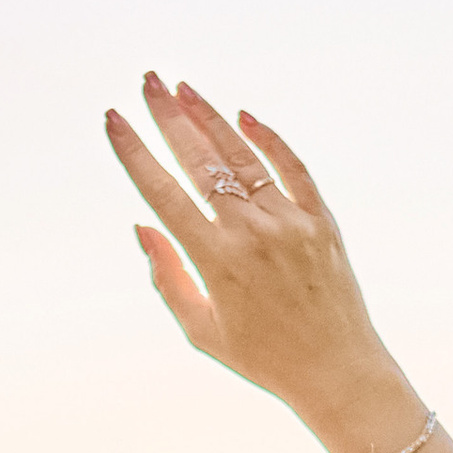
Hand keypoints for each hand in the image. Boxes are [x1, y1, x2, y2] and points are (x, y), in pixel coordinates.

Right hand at [105, 78, 390, 429]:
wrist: (337, 371)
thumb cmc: (264, 357)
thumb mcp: (200, 329)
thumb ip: (168, 276)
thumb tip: (143, 226)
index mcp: (216, 261)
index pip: (163, 193)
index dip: (135, 152)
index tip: (114, 120)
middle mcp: (252, 233)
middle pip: (200, 161)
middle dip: (169, 117)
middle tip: (147, 82)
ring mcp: (290, 222)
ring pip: (243, 156)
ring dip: (210, 117)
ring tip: (183, 88)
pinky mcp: (321, 220)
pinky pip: (292, 167)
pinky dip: (268, 139)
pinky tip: (243, 116)